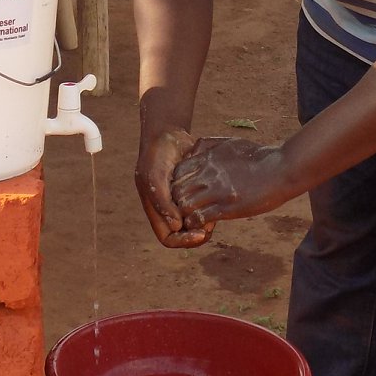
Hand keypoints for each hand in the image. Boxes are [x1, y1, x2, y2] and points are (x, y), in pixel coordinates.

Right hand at [136, 128, 213, 248]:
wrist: (168, 134)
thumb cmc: (157, 155)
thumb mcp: (155, 177)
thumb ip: (163, 202)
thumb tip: (176, 226)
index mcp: (156, 211)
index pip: (168, 238)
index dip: (183, 241)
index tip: (199, 234)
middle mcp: (169, 210)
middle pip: (184, 234)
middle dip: (197, 234)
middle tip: (212, 228)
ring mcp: (182, 202)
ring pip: (196, 222)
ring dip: (206, 222)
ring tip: (217, 215)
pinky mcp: (195, 191)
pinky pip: (204, 206)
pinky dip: (211, 207)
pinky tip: (220, 201)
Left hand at [170, 137, 295, 226]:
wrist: (282, 169)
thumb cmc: (260, 156)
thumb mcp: (232, 143)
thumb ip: (211, 145)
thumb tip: (195, 148)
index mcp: (209, 158)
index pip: (178, 171)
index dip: (177, 183)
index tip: (185, 191)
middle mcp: (209, 174)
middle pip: (177, 189)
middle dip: (177, 200)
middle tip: (185, 208)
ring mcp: (218, 191)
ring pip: (184, 205)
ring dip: (186, 214)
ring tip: (193, 218)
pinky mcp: (228, 207)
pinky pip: (200, 218)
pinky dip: (197, 224)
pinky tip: (204, 225)